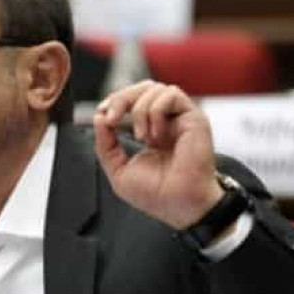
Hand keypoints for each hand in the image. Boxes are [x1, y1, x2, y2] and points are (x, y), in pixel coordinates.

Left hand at [93, 80, 223, 228]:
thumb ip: (105, 144)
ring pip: (155, 88)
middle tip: (112, 119)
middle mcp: (167, 121)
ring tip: (142, 138)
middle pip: (142, 87)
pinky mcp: (194, 118)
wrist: (179, 205)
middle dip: (121, 99)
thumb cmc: (156, 194)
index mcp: (150, 130)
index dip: (115, 101)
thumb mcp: (118, 169)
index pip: (133, 100)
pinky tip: (157, 136)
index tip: (103, 114)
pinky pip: (171, 95)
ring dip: (140, 110)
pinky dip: (156, 112)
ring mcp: (180, 118)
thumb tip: (99, 117)